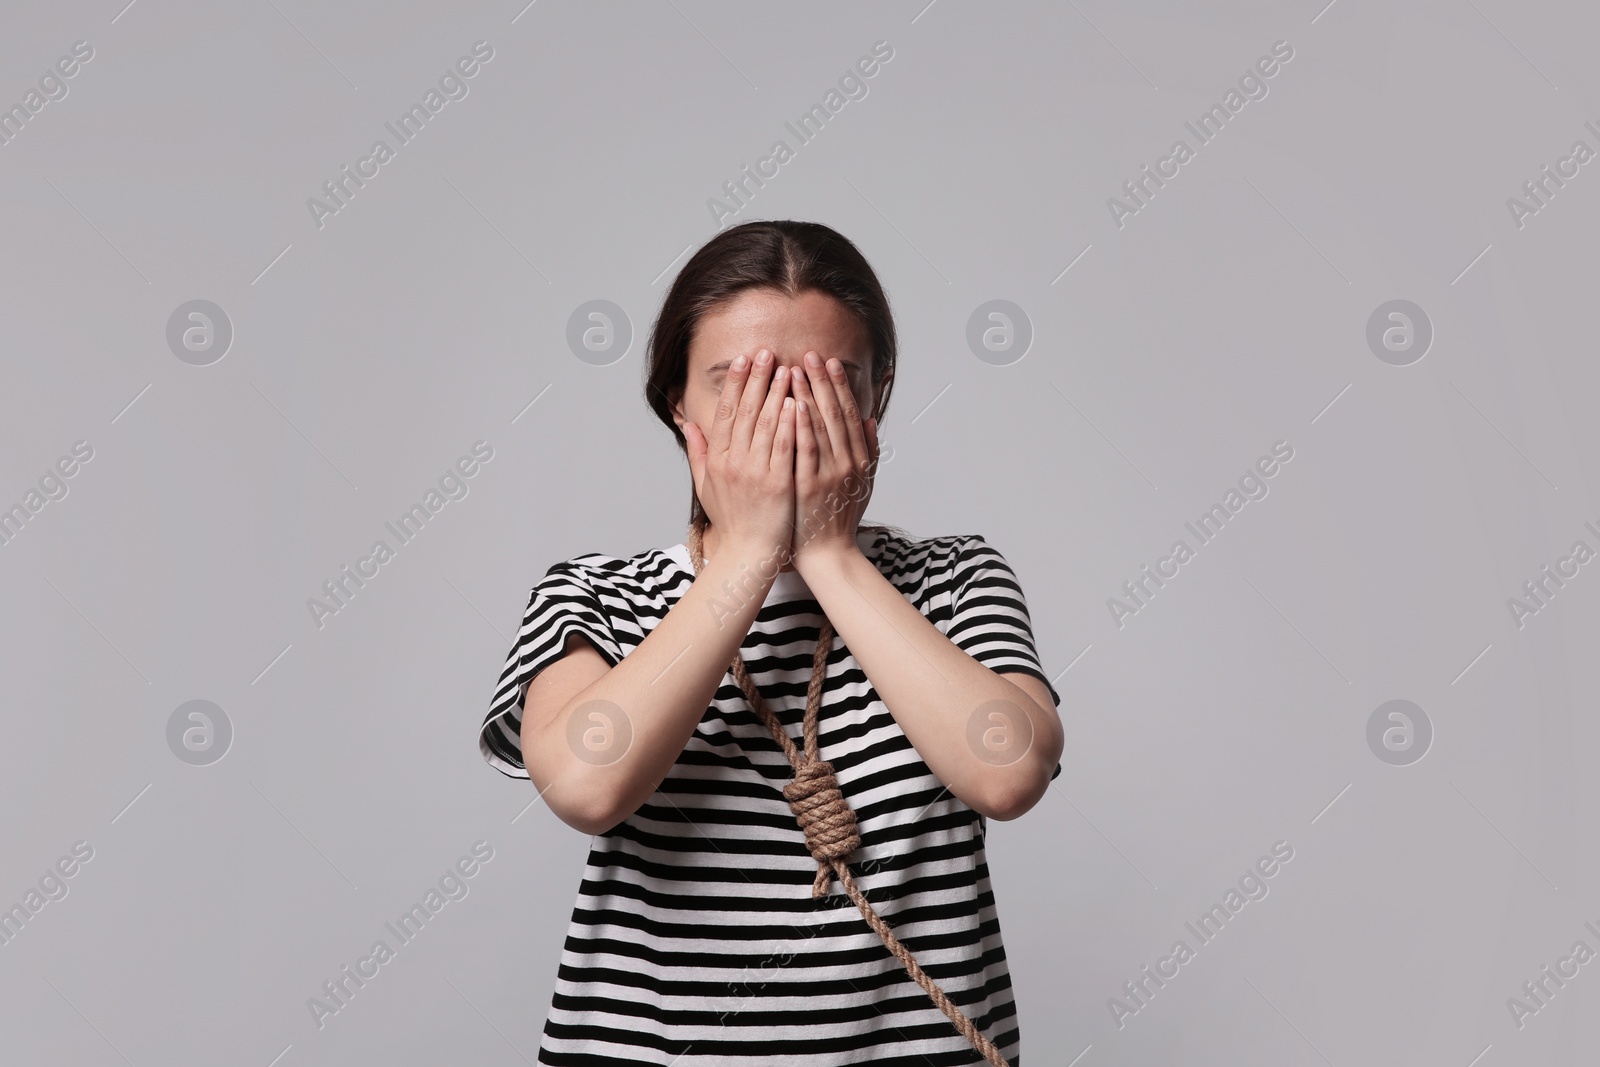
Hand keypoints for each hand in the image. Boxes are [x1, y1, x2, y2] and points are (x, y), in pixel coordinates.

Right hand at [682, 348, 796, 565]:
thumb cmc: (732, 521)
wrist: (749, 555)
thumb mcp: (706, 486)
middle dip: (757, 379)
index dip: (736, 384)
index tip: (743, 360)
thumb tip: (688, 424)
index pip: (727, 412)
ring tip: (788, 368)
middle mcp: (733, 463)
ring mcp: (755, 473)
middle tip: (767, 352)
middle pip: (746, 412)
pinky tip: (798, 402)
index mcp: (717, 460)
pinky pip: (785, 447)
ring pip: (767, 424)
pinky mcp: (777, 484)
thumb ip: (698, 453)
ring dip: (777, 393)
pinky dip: (791, 423)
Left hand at [789, 349, 879, 569]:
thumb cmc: (839, 518)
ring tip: (796, 369)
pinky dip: (800, 425)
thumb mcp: (863, 483)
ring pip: (819, 427)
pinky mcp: (809, 486)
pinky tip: (792, 404)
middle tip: (810, 354)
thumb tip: (870, 419)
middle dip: (822, 381)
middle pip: (835, 413)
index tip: (829, 362)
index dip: (839, 386)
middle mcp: (847, 463)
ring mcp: (828, 474)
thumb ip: (869, 450)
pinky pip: (805, 450)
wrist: (829, 554)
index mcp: (858, 459)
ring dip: (808, 396)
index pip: (849, 414)